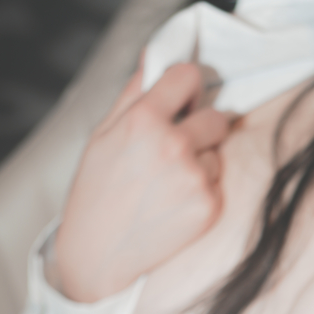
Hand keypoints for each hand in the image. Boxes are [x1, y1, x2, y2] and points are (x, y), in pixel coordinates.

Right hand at [54, 62, 236, 301]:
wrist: (97, 256)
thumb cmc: (95, 193)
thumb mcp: (102, 135)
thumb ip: (133, 93)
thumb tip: (155, 57)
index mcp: (143, 119)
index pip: (188, 76)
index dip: (186, 89)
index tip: (181, 102)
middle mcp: (173, 144)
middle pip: (216, 116)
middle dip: (200, 129)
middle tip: (171, 152)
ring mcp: (195, 177)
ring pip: (217, 153)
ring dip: (200, 163)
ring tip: (165, 185)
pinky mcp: (209, 205)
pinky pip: (218, 183)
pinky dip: (202, 191)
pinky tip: (172, 205)